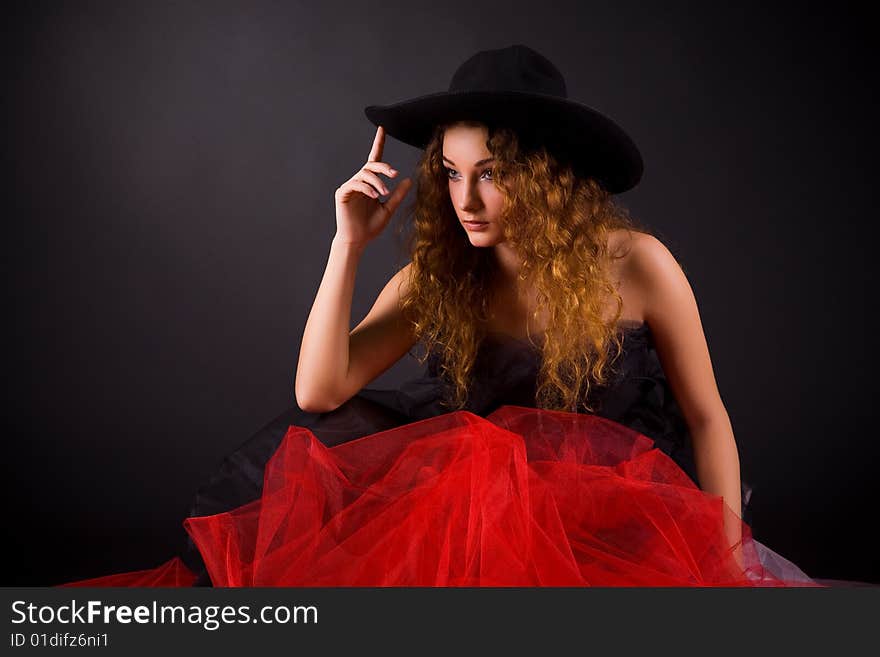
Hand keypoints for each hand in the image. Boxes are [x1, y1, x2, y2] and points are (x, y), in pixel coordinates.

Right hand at [334, 125, 412, 246]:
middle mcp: (359, 181)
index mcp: (370, 183)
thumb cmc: (371, 226)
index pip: (375, 159)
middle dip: (383, 167)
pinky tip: (374, 196)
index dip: (378, 143)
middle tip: (394, 174)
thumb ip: (397, 194)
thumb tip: (408, 180)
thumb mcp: (389, 209)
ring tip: (384, 193)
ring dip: (377, 182)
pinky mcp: (343, 193)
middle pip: (371, 165)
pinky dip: (367, 188)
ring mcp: (350, 186)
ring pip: (365, 174)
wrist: (358, 240)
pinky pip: (356, 184)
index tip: (382, 129)